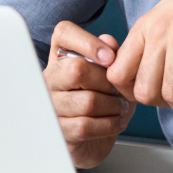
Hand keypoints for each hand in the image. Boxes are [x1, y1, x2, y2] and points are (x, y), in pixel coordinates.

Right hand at [43, 21, 135, 168]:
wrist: (92, 139)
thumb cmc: (101, 98)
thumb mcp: (109, 73)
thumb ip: (110, 54)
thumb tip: (108, 41)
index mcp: (61, 55)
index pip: (64, 33)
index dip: (88, 42)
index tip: (110, 57)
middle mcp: (50, 77)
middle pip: (77, 69)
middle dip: (107, 82)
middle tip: (119, 90)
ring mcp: (51, 104)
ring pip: (87, 101)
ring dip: (113, 106)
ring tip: (121, 107)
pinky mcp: (58, 130)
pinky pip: (86, 125)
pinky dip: (109, 124)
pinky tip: (115, 121)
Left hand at [106, 0, 172, 126]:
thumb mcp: (169, 14)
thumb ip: (151, 40)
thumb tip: (139, 74)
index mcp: (146, 24)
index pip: (118, 71)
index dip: (129, 93)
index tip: (147, 98)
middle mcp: (159, 31)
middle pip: (144, 90)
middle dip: (159, 106)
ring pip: (171, 93)